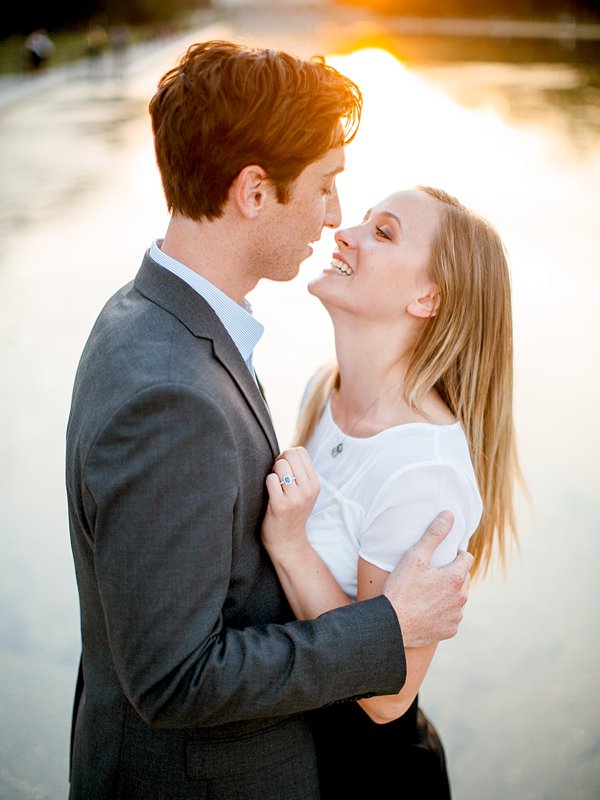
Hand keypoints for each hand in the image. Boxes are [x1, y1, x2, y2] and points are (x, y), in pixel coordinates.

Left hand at [261, 447, 319, 557]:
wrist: (287, 541)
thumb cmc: (291, 512)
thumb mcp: (304, 492)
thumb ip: (300, 473)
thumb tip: (285, 452)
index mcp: (315, 484)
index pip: (300, 452)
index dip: (288, 456)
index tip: (284, 469)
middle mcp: (308, 490)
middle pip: (290, 455)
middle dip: (279, 462)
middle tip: (277, 476)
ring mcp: (295, 498)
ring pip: (280, 466)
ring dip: (273, 473)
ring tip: (275, 487)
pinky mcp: (280, 506)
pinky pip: (270, 479)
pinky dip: (267, 484)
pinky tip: (270, 495)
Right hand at [383, 511, 472, 647]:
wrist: (392, 624)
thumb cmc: (401, 589)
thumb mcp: (415, 557)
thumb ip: (434, 535)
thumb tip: (449, 515)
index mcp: (456, 577)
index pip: (467, 558)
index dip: (454, 555)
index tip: (439, 558)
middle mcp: (462, 597)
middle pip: (464, 578)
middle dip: (452, 573)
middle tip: (430, 574)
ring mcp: (456, 616)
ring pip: (459, 597)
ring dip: (449, 593)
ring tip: (427, 592)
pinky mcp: (450, 630)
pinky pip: (452, 616)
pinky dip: (444, 611)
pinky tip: (427, 609)